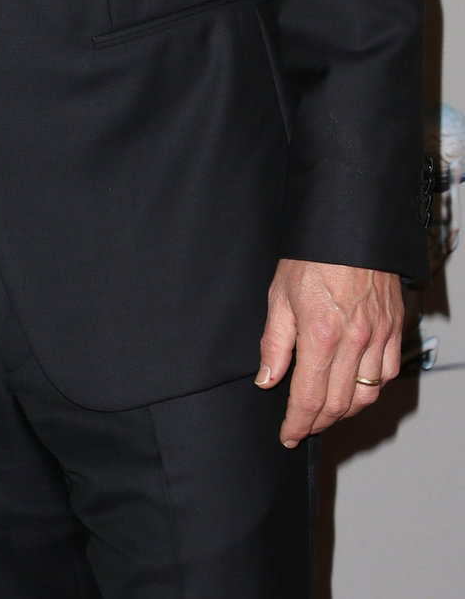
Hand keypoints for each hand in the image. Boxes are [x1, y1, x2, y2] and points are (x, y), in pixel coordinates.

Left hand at [257, 258, 402, 446]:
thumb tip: (267, 379)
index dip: (297, 423)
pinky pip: (388, 374)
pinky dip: (371, 390)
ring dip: (344, 412)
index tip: (288, 434)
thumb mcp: (279, 296)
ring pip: (366, 395)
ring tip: (325, 414)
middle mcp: (354, 342)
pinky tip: (355, 389)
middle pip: (338, 404)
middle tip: (302, 427)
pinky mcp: (394, 329)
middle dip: (318, 423)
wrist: (348, 227)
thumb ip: (274, 343)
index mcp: (321, 336)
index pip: (309, 398)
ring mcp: (379, 337)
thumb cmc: (311, 256)